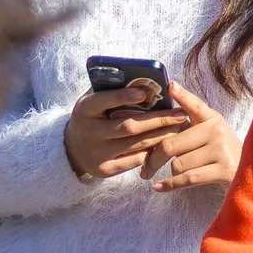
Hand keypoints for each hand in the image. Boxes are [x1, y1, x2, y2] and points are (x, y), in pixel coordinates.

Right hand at [63, 81, 190, 181]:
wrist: (72, 148)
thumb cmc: (93, 116)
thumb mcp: (94, 100)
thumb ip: (113, 91)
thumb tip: (146, 83)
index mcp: (84, 110)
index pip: (103, 101)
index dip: (123, 96)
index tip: (145, 92)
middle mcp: (89, 133)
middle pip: (129, 126)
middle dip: (159, 120)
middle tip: (181, 113)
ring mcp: (96, 153)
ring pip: (136, 145)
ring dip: (162, 135)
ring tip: (180, 127)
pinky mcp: (104, 169)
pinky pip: (134, 160)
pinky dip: (152, 151)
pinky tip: (167, 143)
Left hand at [145, 81, 242, 191]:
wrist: (247, 173)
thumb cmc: (220, 151)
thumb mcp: (209, 130)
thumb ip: (189, 118)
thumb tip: (170, 90)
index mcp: (212, 118)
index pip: (194, 105)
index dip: (182, 95)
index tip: (171, 86)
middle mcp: (217, 130)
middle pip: (172, 144)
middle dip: (154, 159)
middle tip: (144, 168)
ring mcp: (221, 150)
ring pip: (178, 164)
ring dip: (172, 173)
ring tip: (171, 175)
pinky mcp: (224, 170)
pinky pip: (188, 178)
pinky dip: (170, 185)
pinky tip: (158, 187)